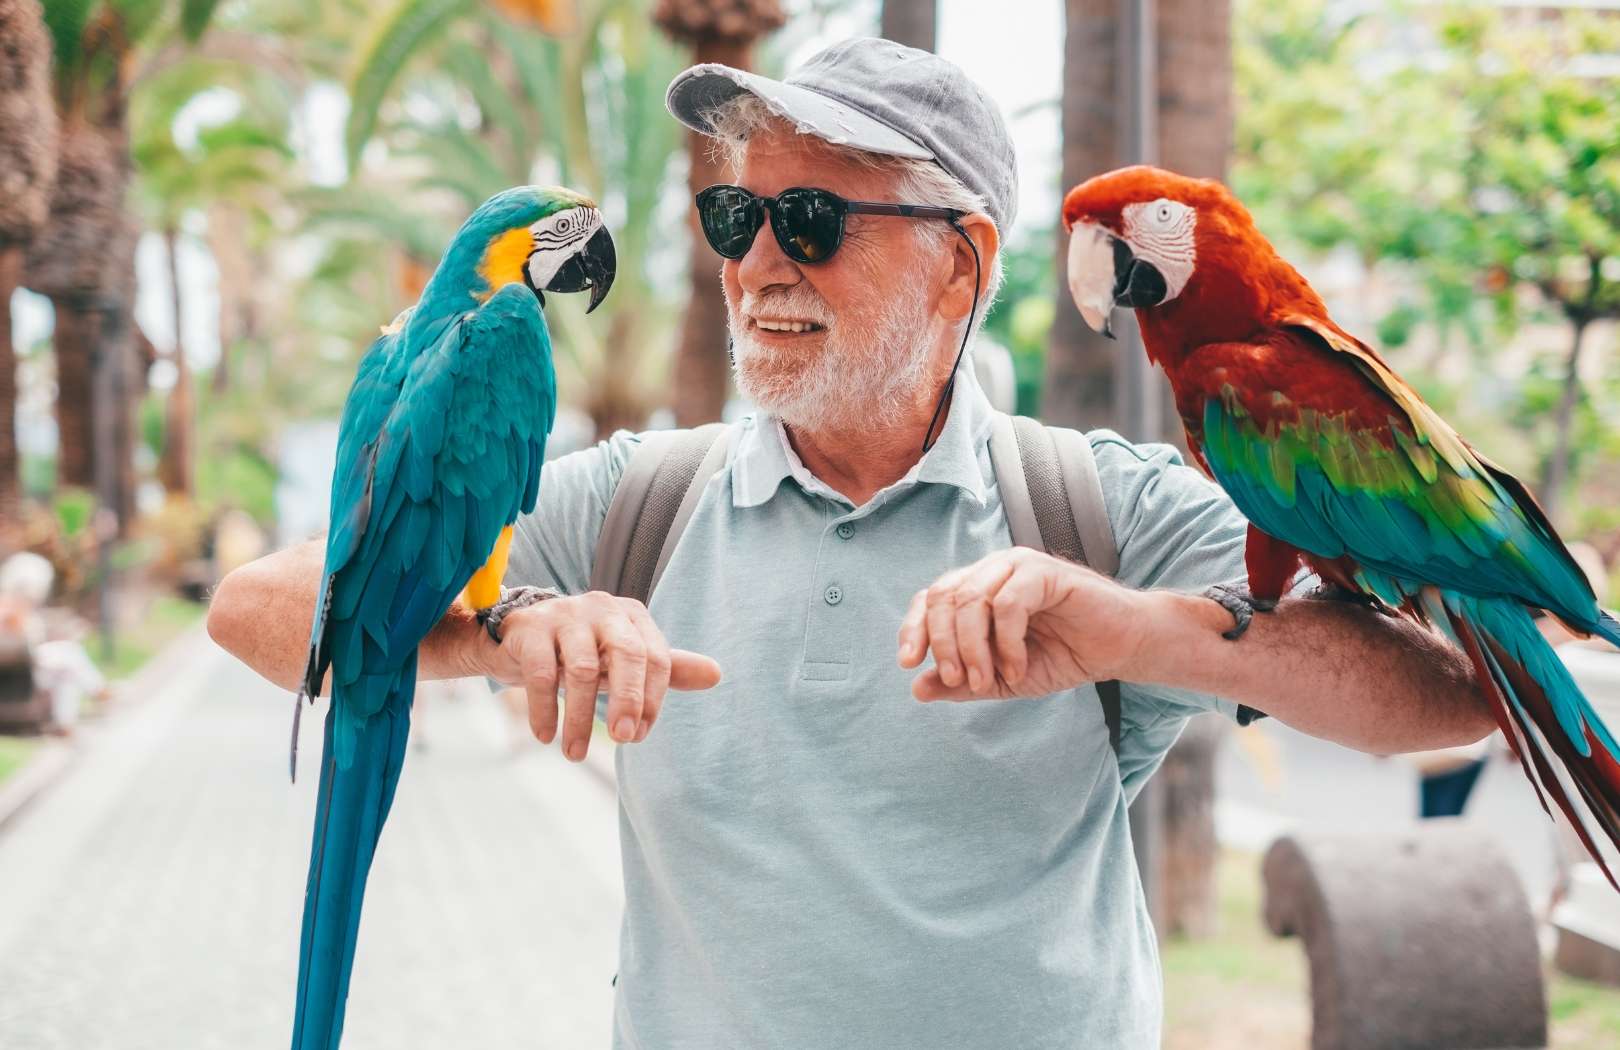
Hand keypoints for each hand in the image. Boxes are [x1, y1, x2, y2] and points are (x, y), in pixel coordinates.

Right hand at [477, 591, 720, 760]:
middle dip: (628, 701)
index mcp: (632, 617)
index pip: (656, 658)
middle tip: (624, 739)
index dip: (652, 700)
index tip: (639, 736)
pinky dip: (544, 709)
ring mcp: (566, 614)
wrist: (519, 635)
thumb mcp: (624, 661)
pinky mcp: (531, 628)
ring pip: (581, 670)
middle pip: (627, 654)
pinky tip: (545, 736)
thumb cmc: (584, 651)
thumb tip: (716, 674)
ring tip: (574, 754)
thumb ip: (668, 668)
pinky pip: (541, 673)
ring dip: (579, 719)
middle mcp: (603, 608)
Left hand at [897, 548, 1151, 701]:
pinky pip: (1008, 604)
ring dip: (972, 648)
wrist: (1119, 648)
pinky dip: (1006, 643)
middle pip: (943, 597)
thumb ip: (962, 683)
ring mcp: (1018, 566)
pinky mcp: (1045, 572)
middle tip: (957, 681)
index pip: (930, 598)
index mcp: (977, 588)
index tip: (908, 664)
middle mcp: (992, 570)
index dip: (913, 628)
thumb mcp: (1003, 679)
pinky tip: (1017, 667)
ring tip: (988, 682)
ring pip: (971, 599)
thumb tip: (917, 689)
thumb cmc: (1063, 656)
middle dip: (943, 644)